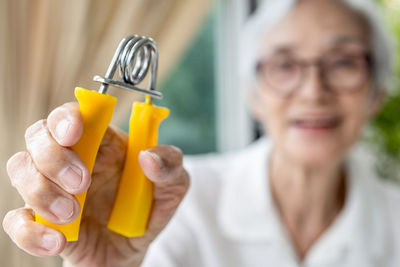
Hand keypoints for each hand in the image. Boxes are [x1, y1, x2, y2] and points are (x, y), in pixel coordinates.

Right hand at [3, 102, 188, 266]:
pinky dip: (29, 231)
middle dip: (53, 155)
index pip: (74, 114)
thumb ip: (171, 166)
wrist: (131, 249)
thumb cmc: (147, 209)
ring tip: (72, 214)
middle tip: (82, 182)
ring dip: (41, 191)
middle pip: (38, 135)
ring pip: (20, 169)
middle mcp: (71, 158)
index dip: (67, 117)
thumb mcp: (173, 186)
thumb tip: (148, 157)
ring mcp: (52, 188)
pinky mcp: (41, 221)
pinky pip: (16, 220)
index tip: (74, 132)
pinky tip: (57, 241)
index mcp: (102, 142)